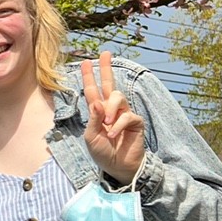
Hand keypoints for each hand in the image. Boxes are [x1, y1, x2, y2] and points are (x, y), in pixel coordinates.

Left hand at [81, 51, 145, 184]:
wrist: (118, 167)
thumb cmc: (103, 153)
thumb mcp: (91, 137)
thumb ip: (93, 119)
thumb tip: (97, 101)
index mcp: (98, 112)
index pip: (92, 91)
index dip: (88, 76)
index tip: (85, 61)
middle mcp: (111, 109)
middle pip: (109, 84)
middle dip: (106, 68)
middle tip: (105, 53)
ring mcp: (124, 114)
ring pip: (118, 97)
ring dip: (110, 109)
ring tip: (106, 124)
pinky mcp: (135, 122)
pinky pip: (127, 115)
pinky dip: (118, 124)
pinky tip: (114, 134)